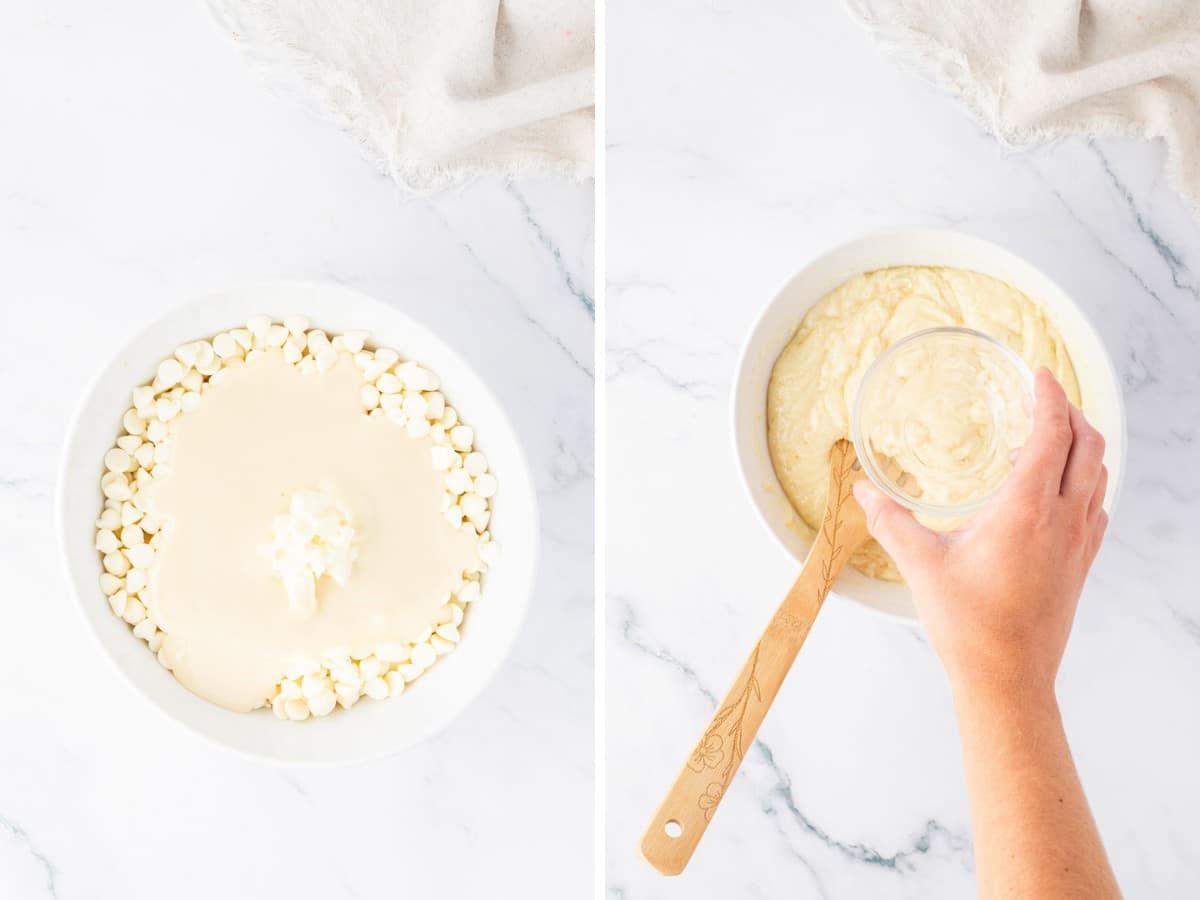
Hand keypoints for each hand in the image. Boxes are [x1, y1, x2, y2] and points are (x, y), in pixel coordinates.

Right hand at [852, 368, 1108, 695]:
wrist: (1008, 678)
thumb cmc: (968, 625)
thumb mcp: (920, 565)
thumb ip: (889, 522)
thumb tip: (861, 492)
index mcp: (1026, 509)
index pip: (1053, 433)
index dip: (1049, 397)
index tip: (1039, 375)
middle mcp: (1063, 519)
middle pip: (1089, 446)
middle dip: (1070, 413)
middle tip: (1043, 399)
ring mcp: (1078, 542)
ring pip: (1099, 475)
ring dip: (1081, 446)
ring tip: (1046, 439)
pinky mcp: (1081, 564)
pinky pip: (1096, 507)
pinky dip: (1084, 482)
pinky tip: (1055, 493)